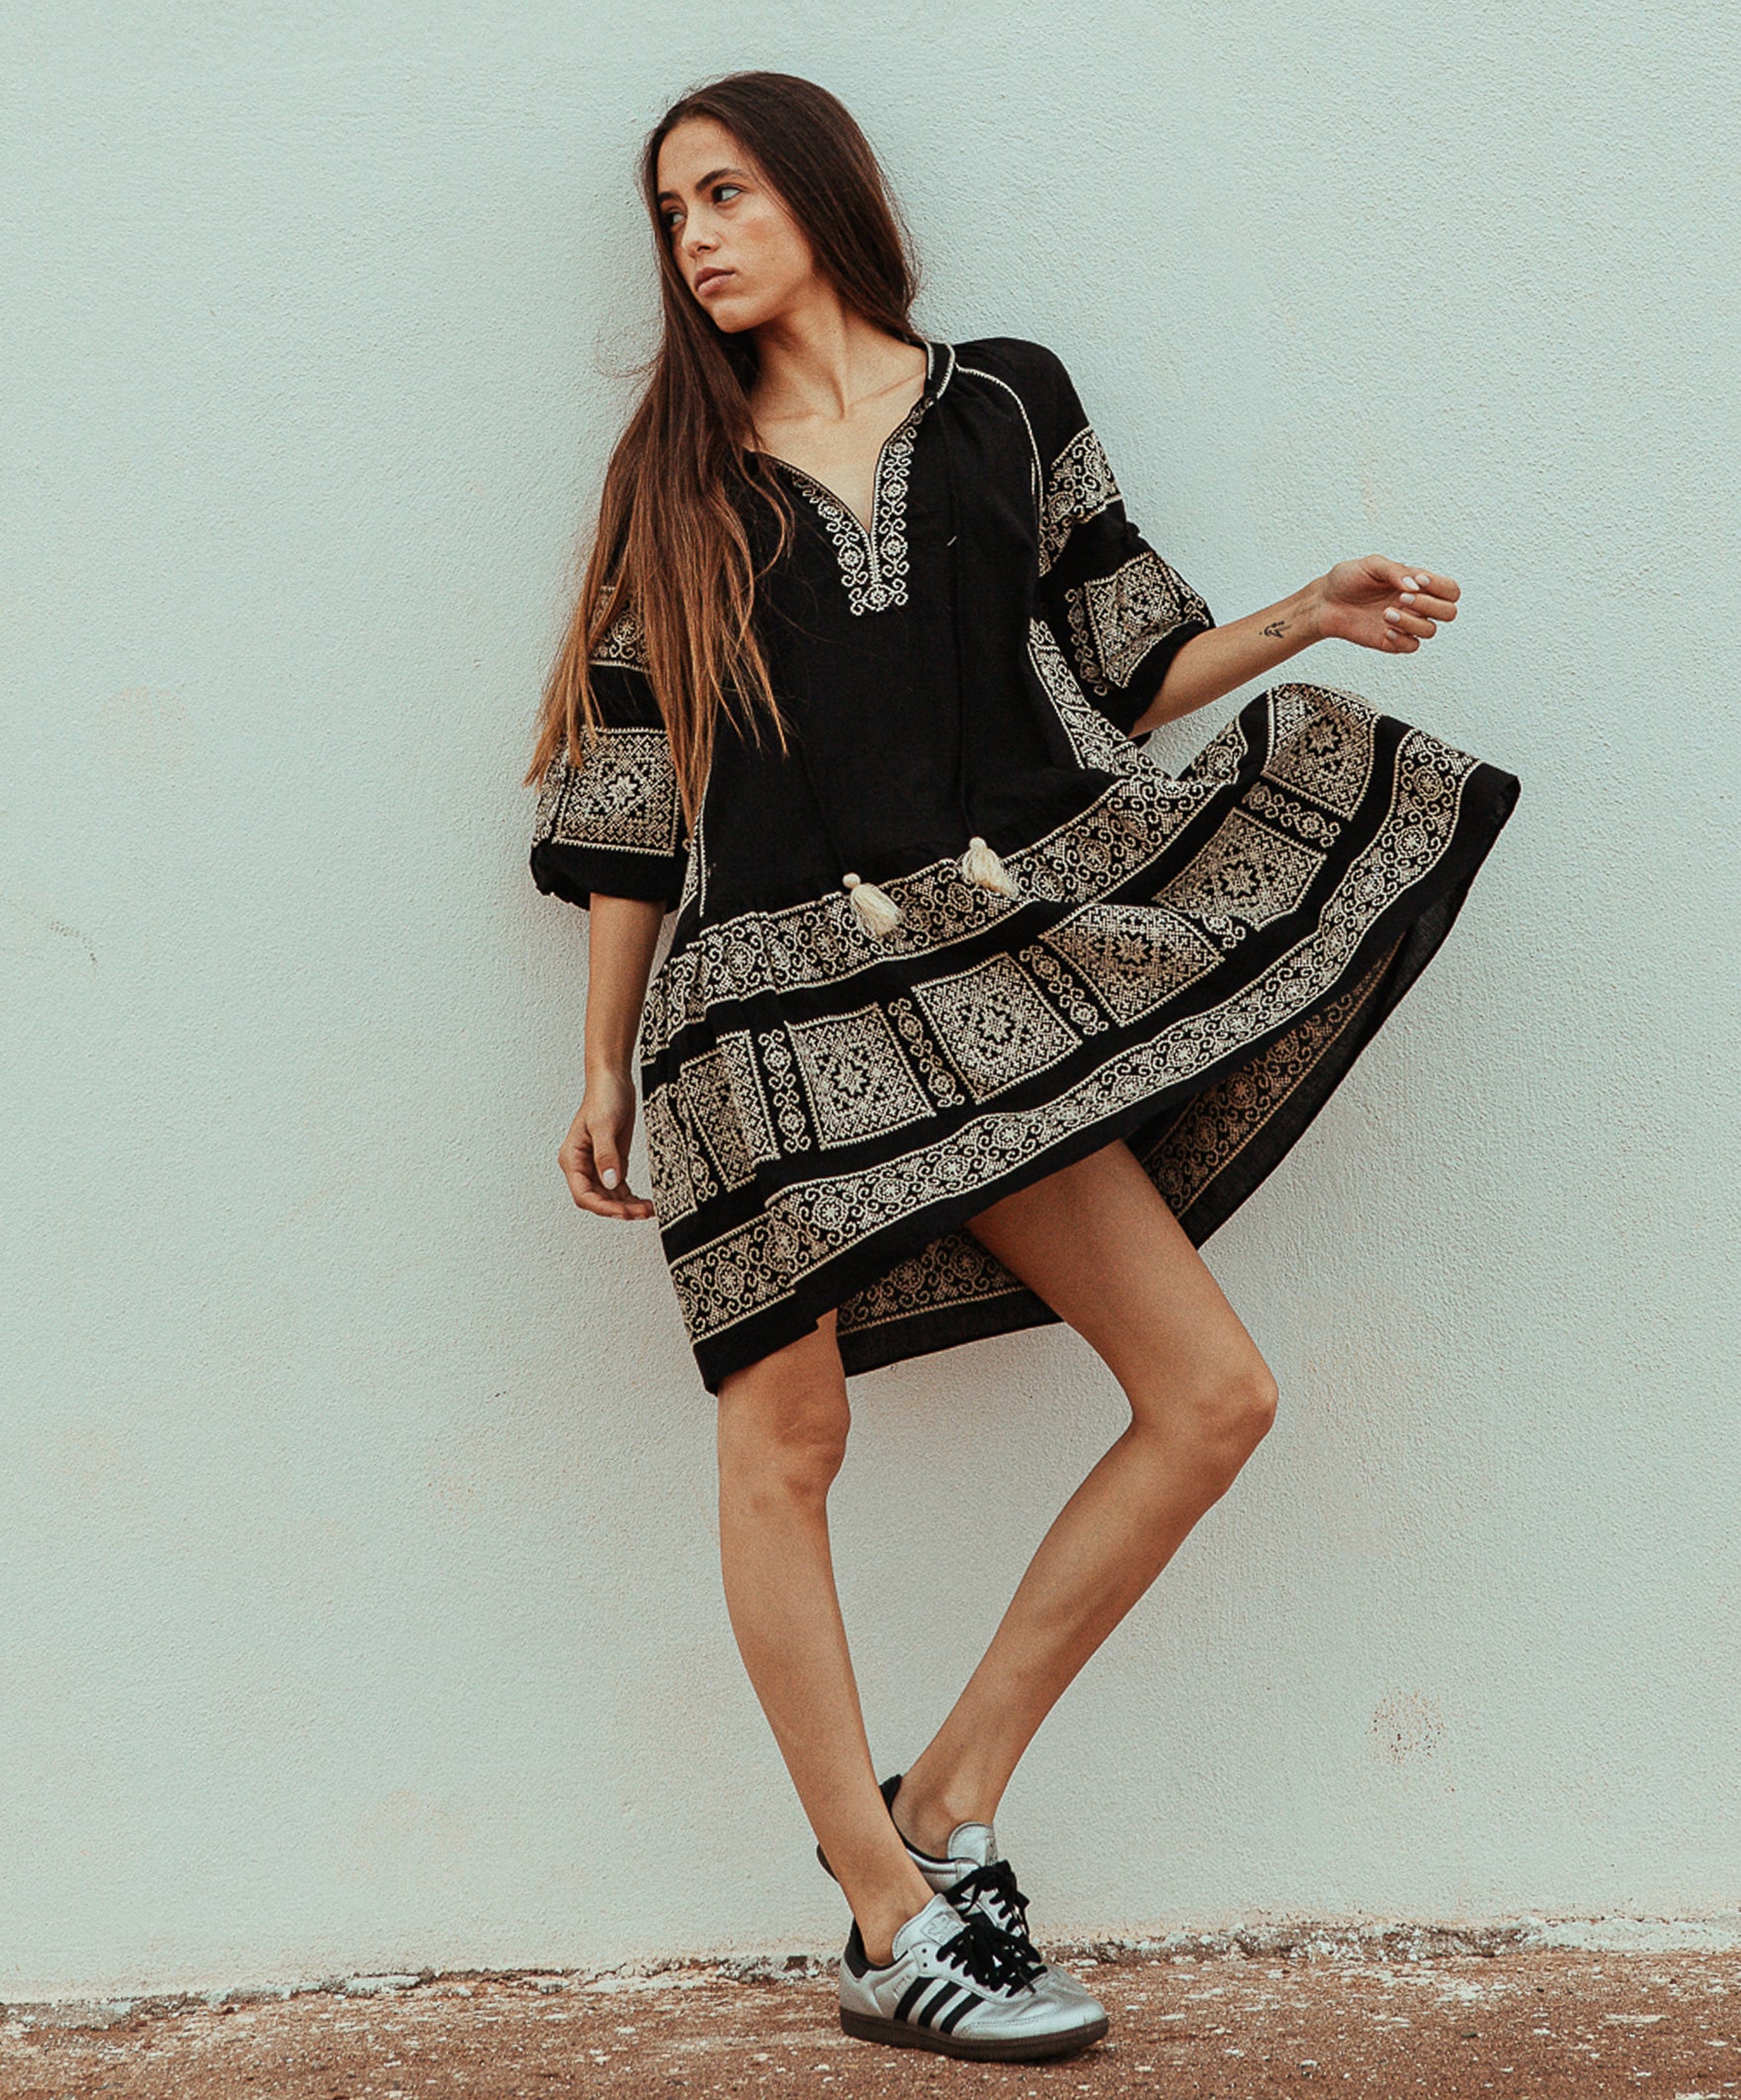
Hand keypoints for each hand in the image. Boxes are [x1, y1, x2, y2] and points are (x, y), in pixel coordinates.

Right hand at [558, 1072, 656, 1220]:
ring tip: (649, 1210)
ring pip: (610, 1197)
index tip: (623, 1211)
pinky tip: (646, 1203)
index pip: (583, 1194)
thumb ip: (606, 1156)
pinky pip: (620, 1189)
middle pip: (598, 1200)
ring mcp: (598, 1166)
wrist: (614, 1081)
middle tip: (641, 1213)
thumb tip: (610, 1182)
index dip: (603, 1207)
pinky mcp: (613, 1163)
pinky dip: (632, 1198)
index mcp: (572, 1159)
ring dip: (628, 1207)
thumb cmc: (603, 1097)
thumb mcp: (604, 1126)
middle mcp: (582, 1166)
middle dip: (619, 1210)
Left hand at [1314, 556, 1459, 654]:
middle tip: (1403, 598)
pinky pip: (1411, 647)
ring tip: (1386, 614)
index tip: (1417, 580)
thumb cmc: (1348, 579)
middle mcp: (1416, 604)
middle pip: (1449, 612)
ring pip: (1431, 631)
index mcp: (1417, 584)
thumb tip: (1414, 585)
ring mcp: (1406, 624)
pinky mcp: (1392, 641)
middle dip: (1430, 605)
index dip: (1441, 587)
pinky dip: (1401, 639)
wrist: (1324, 602)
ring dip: (1411, 622)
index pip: (1450, 589)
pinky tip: (1384, 630)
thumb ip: (1395, 571)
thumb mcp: (1372, 564)